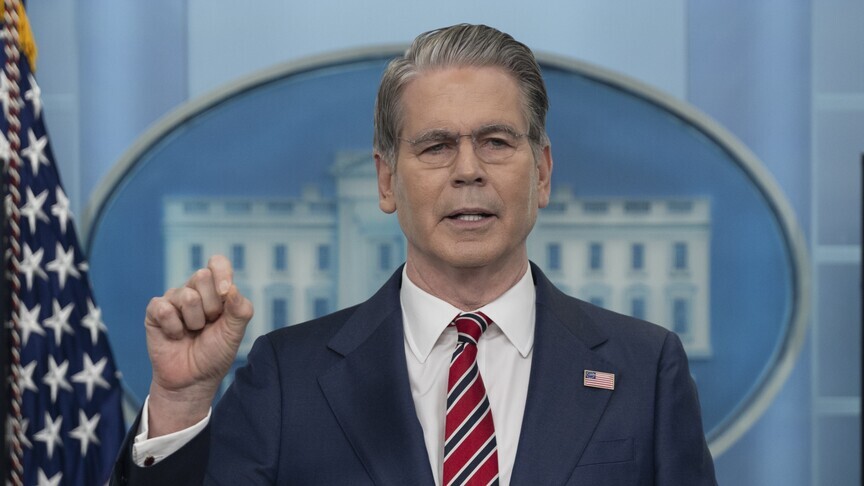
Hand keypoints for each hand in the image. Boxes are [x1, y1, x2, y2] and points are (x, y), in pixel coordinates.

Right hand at [144, 254, 253, 436]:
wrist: (193, 380)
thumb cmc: (215, 353)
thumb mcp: (235, 333)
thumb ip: (240, 309)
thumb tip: (232, 288)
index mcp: (216, 290)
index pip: (217, 263)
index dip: (221, 272)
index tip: (225, 293)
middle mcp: (194, 290)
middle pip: (202, 276)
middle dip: (211, 306)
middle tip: (209, 324)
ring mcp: (174, 299)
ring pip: (186, 296)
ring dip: (194, 322)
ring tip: (192, 333)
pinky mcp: (155, 312)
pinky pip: (164, 308)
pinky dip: (174, 328)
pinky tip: (176, 336)